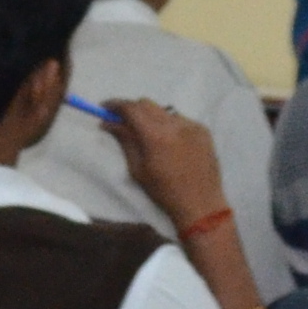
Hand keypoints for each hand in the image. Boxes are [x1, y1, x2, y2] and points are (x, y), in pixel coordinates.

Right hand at [108, 96, 226, 229]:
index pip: (131, 108)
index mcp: (156, 135)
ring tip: (149, 136)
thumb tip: (108, 123)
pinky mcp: (203, 130)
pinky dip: (169, 125)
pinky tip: (170, 143)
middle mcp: (175, 124)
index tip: (104, 107)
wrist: (201, 204)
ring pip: (164, 111)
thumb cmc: (164, 192)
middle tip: (123, 123)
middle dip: (132, 110)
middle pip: (146, 104)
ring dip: (151, 117)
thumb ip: (124, 140)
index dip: (115, 105)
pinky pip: (180, 119)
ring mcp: (192, 125)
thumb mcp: (138, 169)